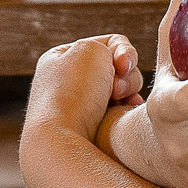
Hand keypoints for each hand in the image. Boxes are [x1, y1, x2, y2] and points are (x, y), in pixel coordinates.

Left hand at [25, 34, 140, 146]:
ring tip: (118, 106)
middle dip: (126, 77)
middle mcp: (67, 82)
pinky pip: (120, 114)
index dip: (123, 52)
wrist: (60, 143)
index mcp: (59, 59)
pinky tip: (124, 118)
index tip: (122, 66)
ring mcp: (80, 108)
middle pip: (118, 68)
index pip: (108, 44)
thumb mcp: (91, 50)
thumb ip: (111, 48)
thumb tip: (120, 72)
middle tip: (116, 91)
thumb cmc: (72, 92)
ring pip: (123, 91)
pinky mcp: (91, 131)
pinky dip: (126, 113)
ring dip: (128, 94)